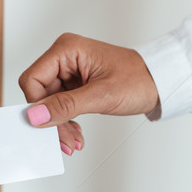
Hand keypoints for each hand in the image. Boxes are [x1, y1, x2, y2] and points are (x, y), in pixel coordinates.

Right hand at [19, 33, 158, 154]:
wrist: (158, 83)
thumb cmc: (138, 80)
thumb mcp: (100, 96)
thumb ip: (65, 106)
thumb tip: (35, 115)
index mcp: (66, 50)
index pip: (32, 80)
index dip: (37, 106)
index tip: (48, 127)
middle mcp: (64, 58)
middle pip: (39, 95)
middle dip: (51, 121)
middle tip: (65, 141)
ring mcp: (68, 72)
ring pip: (48, 105)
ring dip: (60, 126)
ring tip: (74, 140)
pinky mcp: (74, 85)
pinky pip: (60, 107)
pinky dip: (66, 122)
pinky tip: (76, 133)